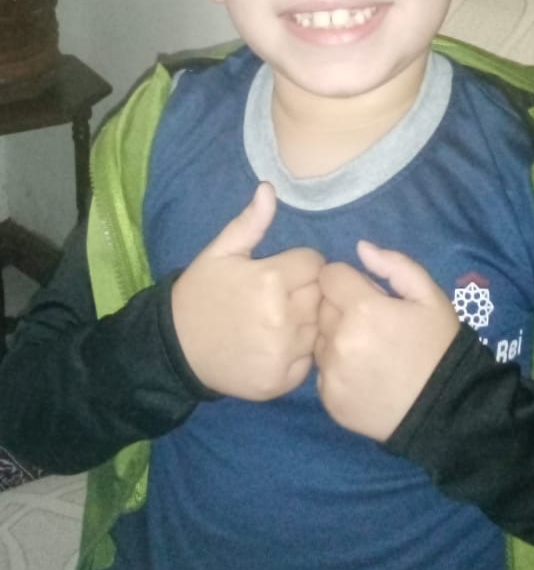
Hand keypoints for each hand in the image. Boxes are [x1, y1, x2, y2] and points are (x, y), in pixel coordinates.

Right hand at [171, 182, 323, 398]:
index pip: (316, 262)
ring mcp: (283, 352)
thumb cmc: (200, 293)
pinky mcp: (282, 381)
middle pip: (322, 294)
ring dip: (307, 321)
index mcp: (270, 279)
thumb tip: (269, 189)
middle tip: (282, 296)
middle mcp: (283, 317)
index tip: (282, 271)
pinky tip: (277, 345)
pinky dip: (299, 352)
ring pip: (320, 326)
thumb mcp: (220, 252)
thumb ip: (250, 223)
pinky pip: (310, 358)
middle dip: (307, 291)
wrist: (175, 348)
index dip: (301, 264)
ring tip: (280, 321)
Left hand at [315, 240, 459, 440]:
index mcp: (362, 309)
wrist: (447, 410)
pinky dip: (337, 370)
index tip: (368, 296)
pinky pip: (322, 372)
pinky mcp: (330, 400)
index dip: (348, 281)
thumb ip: (394, 266)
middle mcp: (339, 340)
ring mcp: (332, 374)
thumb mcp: (430, 296)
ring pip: (319, 339)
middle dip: (342, 308)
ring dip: (336, 338)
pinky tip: (365, 375)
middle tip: (373, 325)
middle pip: (322, 306)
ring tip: (369, 352)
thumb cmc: (440, 347)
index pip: (329, 275)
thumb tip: (360, 247)